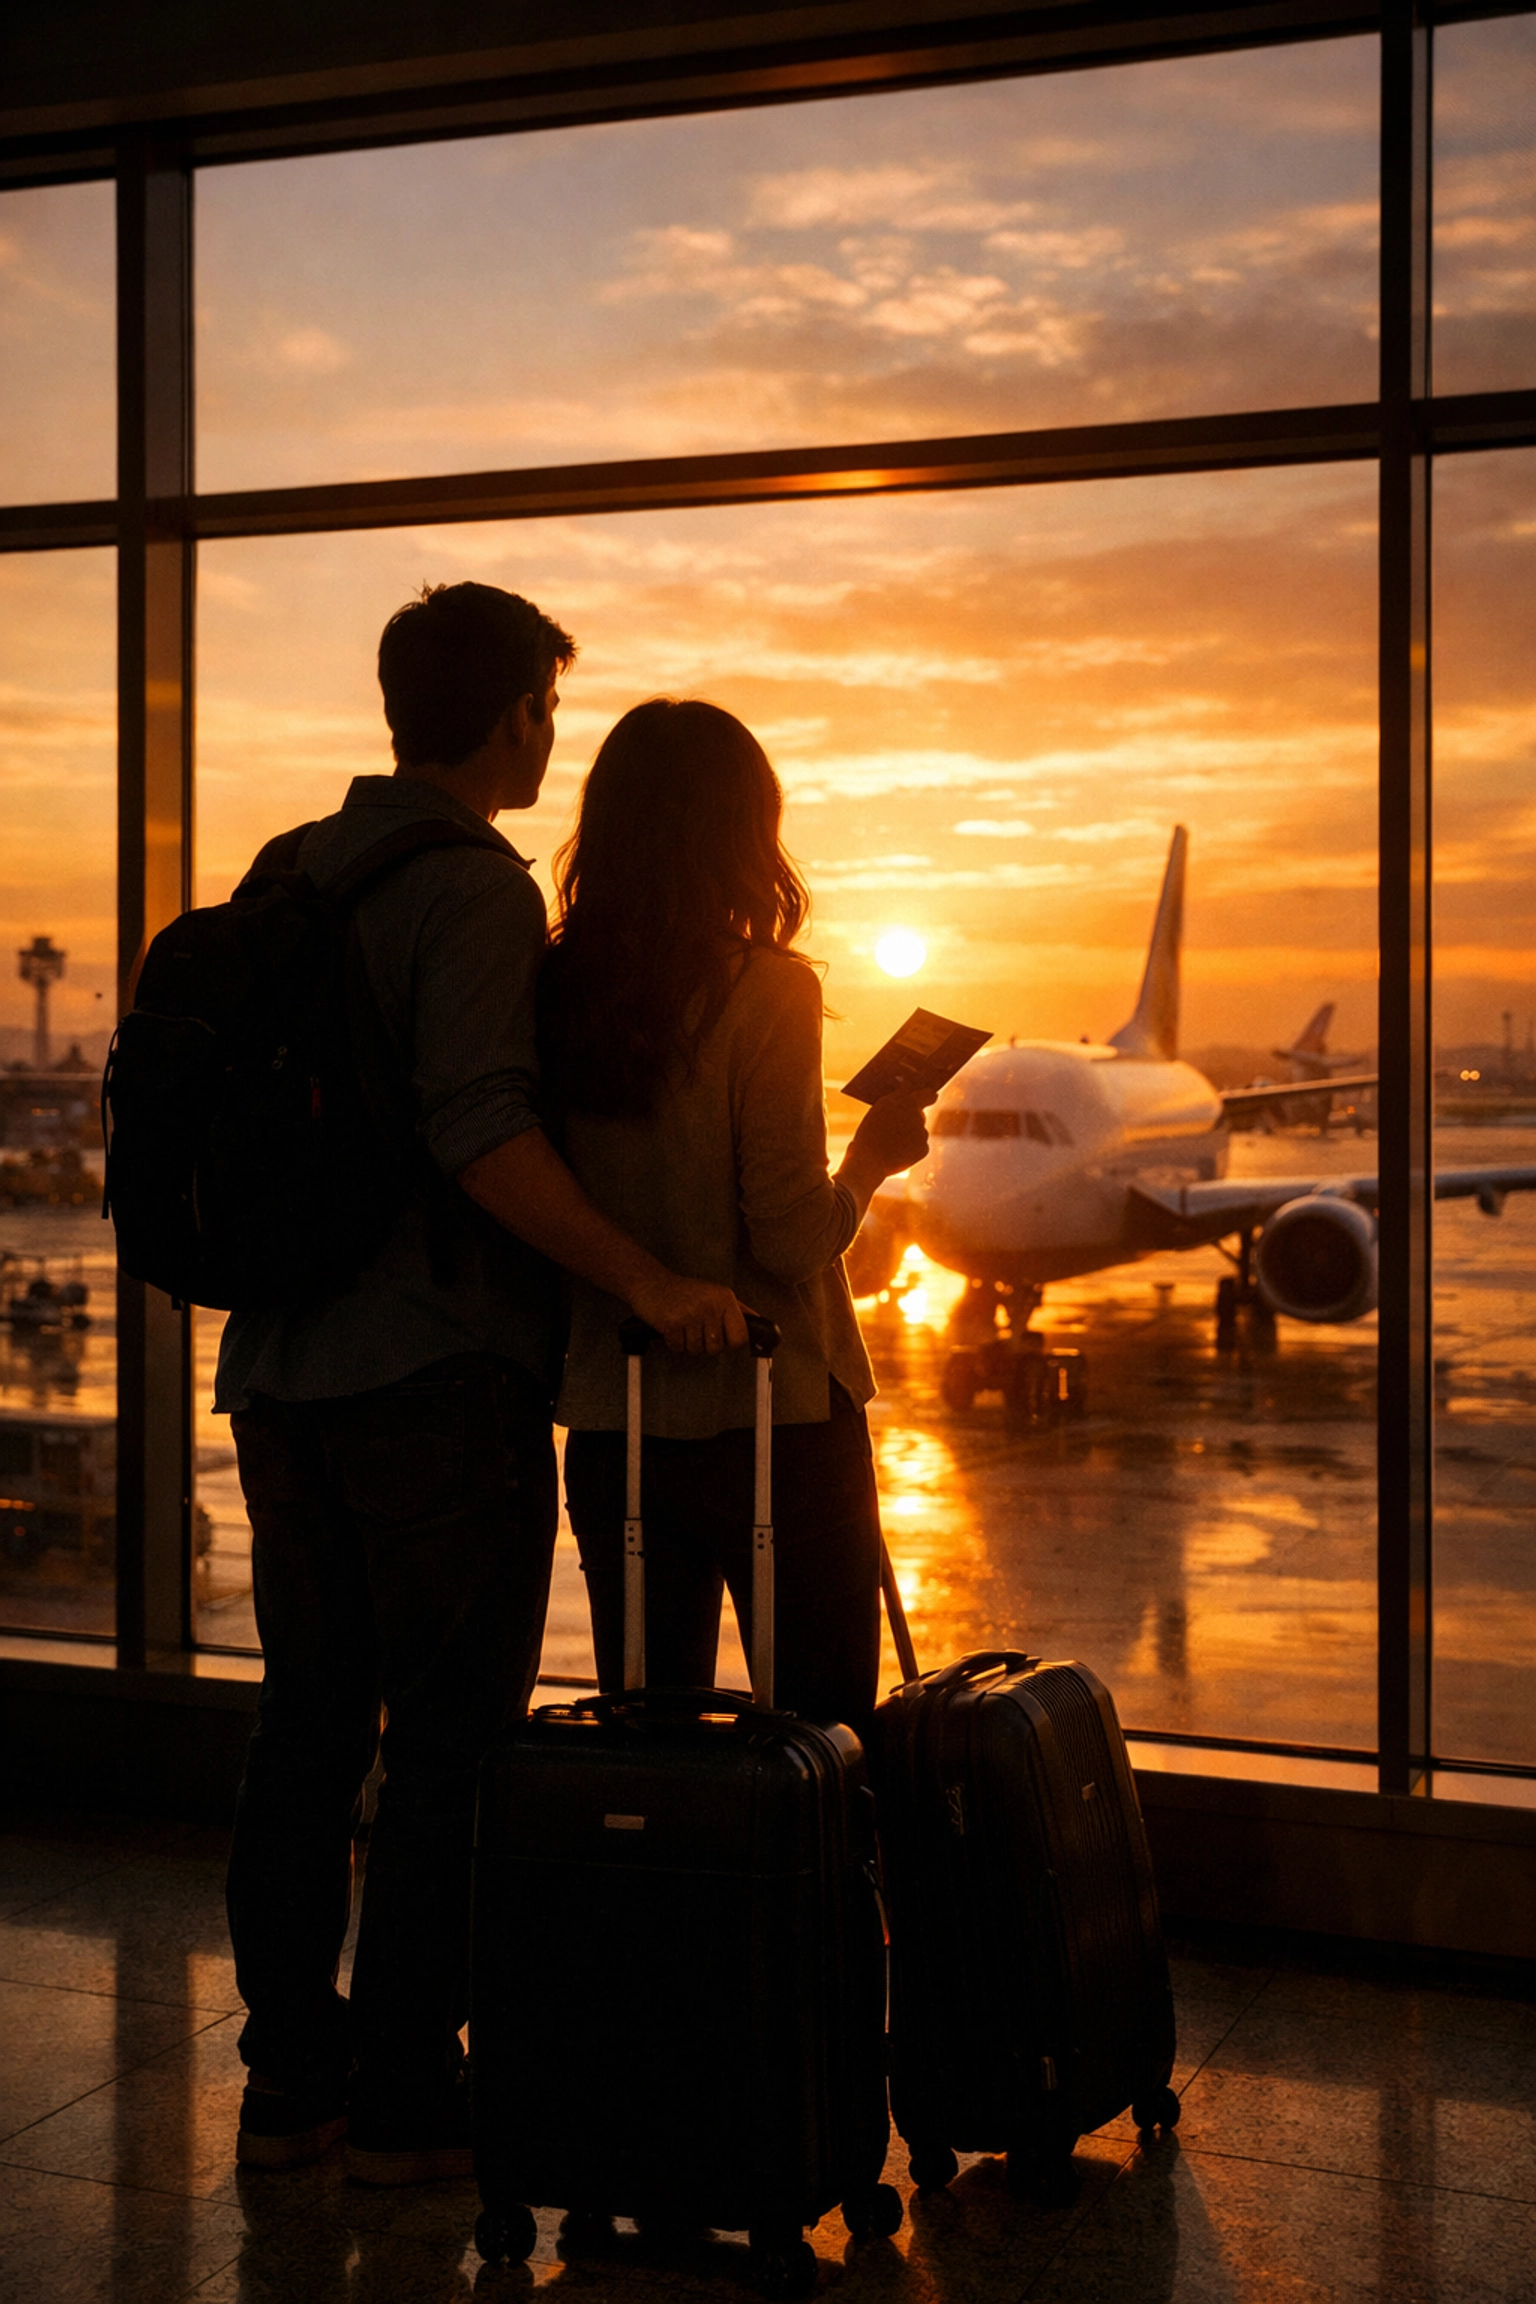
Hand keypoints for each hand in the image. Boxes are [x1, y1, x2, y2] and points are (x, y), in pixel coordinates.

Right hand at [628, 1269, 749, 1353]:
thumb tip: (759, 1326)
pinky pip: (678, 1348)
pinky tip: (671, 1328)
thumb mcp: (714, 1294)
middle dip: (705, 1345)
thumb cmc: (683, 1291)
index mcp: (725, 1298)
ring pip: (697, 1350)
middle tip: (695, 1328)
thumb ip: (738, 1311)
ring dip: (687, 1344)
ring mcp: (691, 1314)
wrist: (649, 1283)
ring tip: (682, 1326)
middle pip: (717, 1348)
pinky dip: (673, 1343)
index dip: (730, 1343)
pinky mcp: (671, 1323)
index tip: (720, 1338)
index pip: (740, 1336)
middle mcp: (711, 1305)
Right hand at [849, 1089, 930, 1180]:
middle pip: (919, 1114)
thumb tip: (909, 1096)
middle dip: (911, 1119)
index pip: (927, 1094)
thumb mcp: (879, 1110)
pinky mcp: (924, 1149)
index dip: (927, 1096)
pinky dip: (911, 1150)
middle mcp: (918, 1115)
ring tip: (890, 1144)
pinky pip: (920, 1146)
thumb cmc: (868, 1134)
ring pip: (919, 1131)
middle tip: (895, 1127)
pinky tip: (896, 1153)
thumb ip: (896, 1099)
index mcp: (906, 1101)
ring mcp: (922, 1132)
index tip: (928, 1098)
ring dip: (909, 1136)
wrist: (869, 1161)